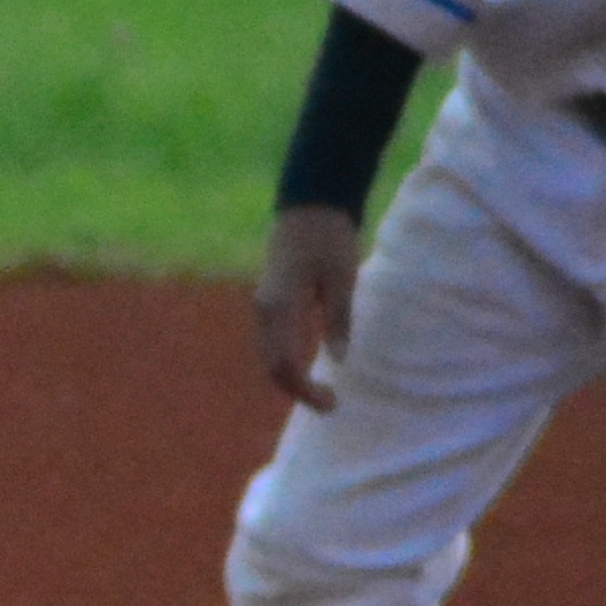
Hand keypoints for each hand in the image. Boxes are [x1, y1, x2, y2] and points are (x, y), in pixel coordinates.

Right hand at [255, 201, 363, 411]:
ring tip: (321, 390)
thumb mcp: (342, 279)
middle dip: (298, 390)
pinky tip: (309, 365)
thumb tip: (339, 362)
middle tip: (331, 404)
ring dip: (291, 377)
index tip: (333, 403)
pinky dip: (287, 359)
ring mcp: (263, 304)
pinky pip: (272, 340)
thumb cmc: (330, 236)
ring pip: (269, 355)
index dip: (306, 392)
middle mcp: (264, 310)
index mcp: (280, 308)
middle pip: (271, 366)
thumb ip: (338, 321)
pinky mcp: (269, 298)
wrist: (310, 200)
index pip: (284, 366)